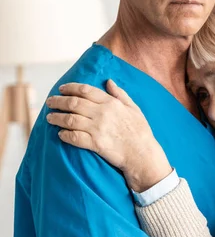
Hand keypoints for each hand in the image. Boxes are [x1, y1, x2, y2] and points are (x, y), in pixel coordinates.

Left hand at [46, 80, 171, 190]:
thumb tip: (109, 81)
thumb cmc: (141, 132)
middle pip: (73, 103)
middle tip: (50, 102)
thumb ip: (120, 94)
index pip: (85, 90)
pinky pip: (74, 137)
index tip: (62, 89)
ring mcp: (97, 129)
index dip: (70, 88)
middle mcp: (102, 113)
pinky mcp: (95, 144)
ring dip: (56, 118)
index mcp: (111, 103)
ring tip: (49, 118)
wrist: (143, 154)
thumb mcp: (134, 108)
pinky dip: (64, 135)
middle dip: (58, 101)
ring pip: (70, 120)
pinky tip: (60, 134)